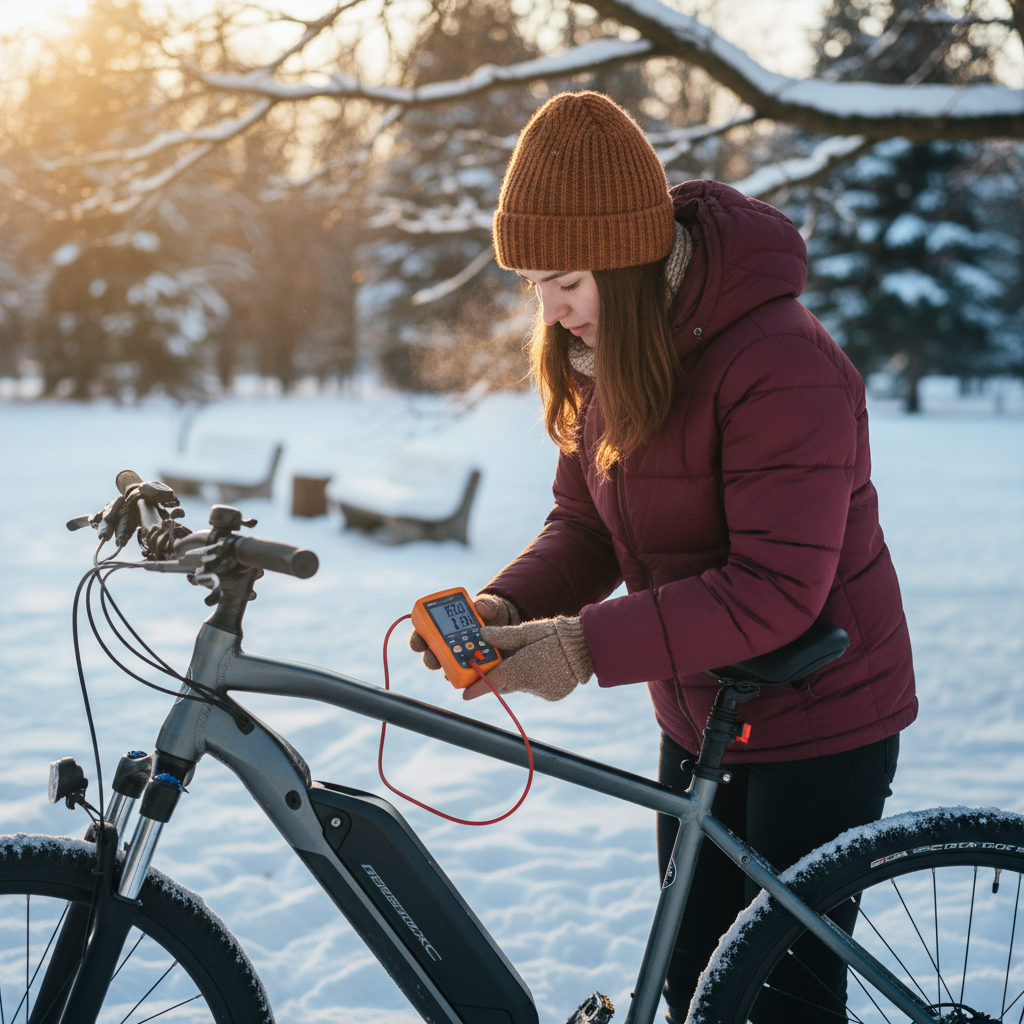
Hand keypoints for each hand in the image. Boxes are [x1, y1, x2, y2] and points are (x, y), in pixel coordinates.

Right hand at [408, 593, 521, 669]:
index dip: (417, 639)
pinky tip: (473, 676)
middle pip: (431, 655)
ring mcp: (460, 659)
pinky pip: (468, 677)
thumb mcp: (491, 606)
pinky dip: (468, 678)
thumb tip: (481, 607)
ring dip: (448, 669)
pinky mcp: (474, 669)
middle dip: (430, 659)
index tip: (417, 644)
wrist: (508, 626)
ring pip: (447, 669)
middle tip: (434, 659)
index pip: (423, 633)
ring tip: (454, 668)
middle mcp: (447, 645)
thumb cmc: (492, 613)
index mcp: (444, 626)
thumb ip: (487, 605)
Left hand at [463, 616, 592, 701]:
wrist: (587, 646)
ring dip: (517, 676)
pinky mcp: (552, 694)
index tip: (464, 695)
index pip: (495, 680)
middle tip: (487, 670)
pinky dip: (532, 680)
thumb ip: (504, 636)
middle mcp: (532, 683)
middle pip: (505, 684)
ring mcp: (543, 691)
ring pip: (520, 686)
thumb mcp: (528, 631)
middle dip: (495, 678)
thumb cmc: (555, 634)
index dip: (478, 688)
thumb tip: (483, 635)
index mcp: (524, 666)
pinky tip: (541, 666)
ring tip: (526, 659)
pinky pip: (535, 689)